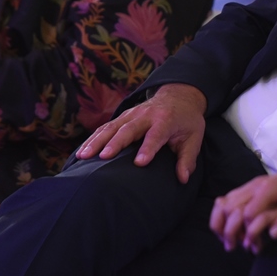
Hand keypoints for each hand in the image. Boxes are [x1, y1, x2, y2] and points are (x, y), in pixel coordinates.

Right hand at [78, 84, 206, 183]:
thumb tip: (183, 179)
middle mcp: (146, 115)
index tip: (140, 163)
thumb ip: (187, 158)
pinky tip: (82, 152)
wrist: (178, 96)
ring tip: (83, 156)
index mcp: (166, 120)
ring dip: (97, 141)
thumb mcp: (194, 137)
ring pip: (111, 127)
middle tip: (103, 157)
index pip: (156, 135)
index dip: (148, 148)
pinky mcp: (122, 117)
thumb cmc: (186, 121)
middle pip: (128, 129)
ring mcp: (131, 114)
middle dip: (115, 143)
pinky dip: (92, 138)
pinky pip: (105, 127)